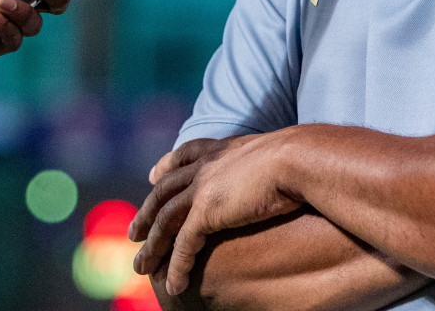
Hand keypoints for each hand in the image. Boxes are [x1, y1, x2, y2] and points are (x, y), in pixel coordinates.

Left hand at [131, 132, 302, 294]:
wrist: (297, 159)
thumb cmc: (300, 157)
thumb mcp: (275, 153)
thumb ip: (264, 161)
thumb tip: (282, 165)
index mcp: (221, 150)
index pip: (184, 155)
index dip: (166, 165)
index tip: (153, 175)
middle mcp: (205, 166)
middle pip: (164, 191)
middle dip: (147, 211)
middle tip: (134, 232)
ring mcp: (202, 188)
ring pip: (166, 220)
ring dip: (152, 246)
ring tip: (141, 268)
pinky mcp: (206, 212)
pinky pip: (183, 245)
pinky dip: (175, 266)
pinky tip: (172, 284)